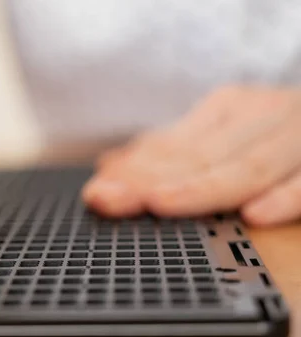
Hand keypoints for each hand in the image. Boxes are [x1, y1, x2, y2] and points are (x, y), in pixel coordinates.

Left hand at [82, 86, 300, 226]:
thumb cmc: (277, 133)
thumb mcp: (223, 134)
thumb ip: (174, 149)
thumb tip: (112, 165)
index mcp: (230, 110)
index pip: (174, 146)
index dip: (134, 171)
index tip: (98, 192)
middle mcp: (261, 116)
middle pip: (201, 155)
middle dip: (151, 181)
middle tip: (109, 200)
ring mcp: (298, 136)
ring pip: (249, 164)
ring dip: (203, 187)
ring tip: (161, 203)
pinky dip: (289, 195)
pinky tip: (258, 214)